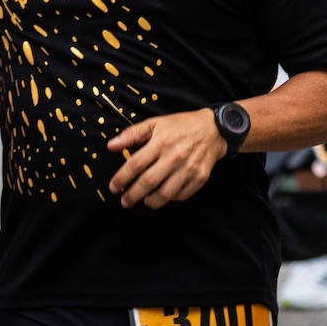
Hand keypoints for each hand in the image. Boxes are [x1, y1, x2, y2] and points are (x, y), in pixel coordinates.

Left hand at [107, 110, 225, 209]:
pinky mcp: (200, 177)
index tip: (114, 187)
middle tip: (125, 202)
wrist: (215, 128)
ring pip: (165, 194)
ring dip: (151, 202)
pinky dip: (170, 199)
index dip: (121, 179)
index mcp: (161, 142)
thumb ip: (132, 134)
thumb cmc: (182, 125)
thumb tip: (111, 146)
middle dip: (132, 196)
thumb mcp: (156, 123)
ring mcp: (189, 168)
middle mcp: (175, 157)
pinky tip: (164, 195)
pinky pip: (182, 195)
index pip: (135, 165)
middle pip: (148, 183)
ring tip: (144, 201)